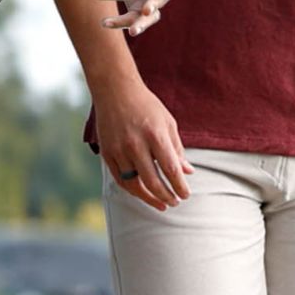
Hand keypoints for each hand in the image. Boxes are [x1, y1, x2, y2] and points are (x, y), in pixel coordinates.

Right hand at [96, 80, 192, 210]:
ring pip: (134, 184)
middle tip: (175, 202)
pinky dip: (132, 190)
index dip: (179, 186)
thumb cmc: (146, 106)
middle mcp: (135, 144)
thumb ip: (177, 149)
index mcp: (155, 135)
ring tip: (161, 204)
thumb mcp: (167, 123)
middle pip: (153, 181)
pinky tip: (143, 194)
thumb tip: (187, 172)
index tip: (185, 195)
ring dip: (149, 198)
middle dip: (166, 196)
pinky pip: (120, 179)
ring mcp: (119, 150)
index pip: (170, 169)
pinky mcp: (106, 153)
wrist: (115, 90)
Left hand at [103, 0, 186, 35]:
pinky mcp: (138, 12)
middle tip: (147, 11)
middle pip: (160, 0)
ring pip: (148, 18)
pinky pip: (129, 20)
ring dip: (140, 25)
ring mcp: (152, 5)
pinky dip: (118, 23)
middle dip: (154, 5)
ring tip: (132, 32)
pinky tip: (104, 22)